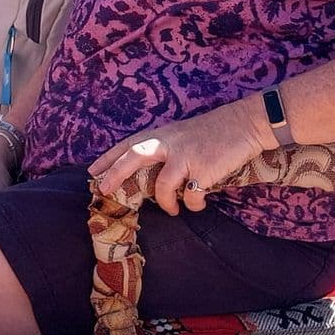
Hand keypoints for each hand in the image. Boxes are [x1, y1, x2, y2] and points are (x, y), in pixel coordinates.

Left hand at [88, 99, 263, 215]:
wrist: (243, 125)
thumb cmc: (211, 132)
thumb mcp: (181, 134)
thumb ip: (163, 149)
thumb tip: (145, 173)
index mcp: (162, 134)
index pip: (127, 144)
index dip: (108, 158)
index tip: (92, 172)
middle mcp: (170, 143)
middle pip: (134, 156)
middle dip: (116, 173)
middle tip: (104, 189)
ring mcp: (186, 156)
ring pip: (162, 187)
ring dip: (165, 203)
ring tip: (173, 210)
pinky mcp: (204, 170)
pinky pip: (190, 198)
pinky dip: (192, 205)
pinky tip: (197, 203)